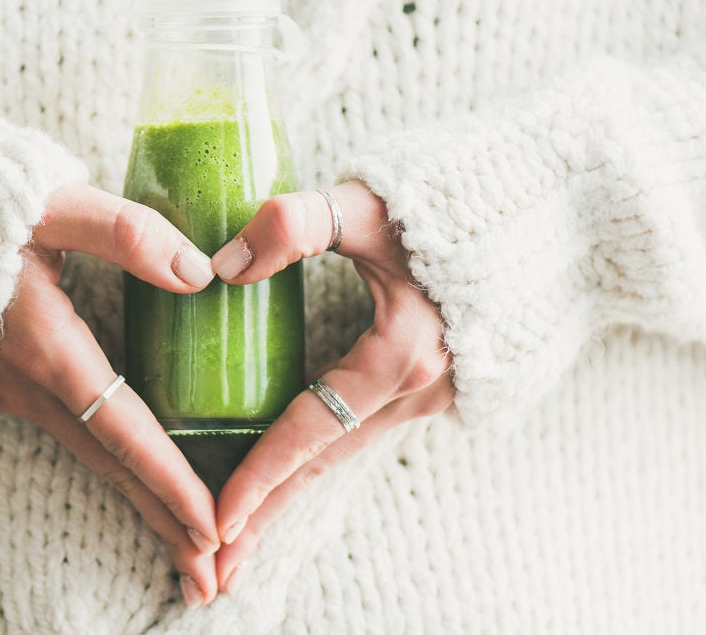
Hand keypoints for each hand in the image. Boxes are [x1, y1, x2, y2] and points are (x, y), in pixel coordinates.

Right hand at [0, 183, 221, 606]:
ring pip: (91, 457)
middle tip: (210, 578)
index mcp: (48, 346)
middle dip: (162, 521)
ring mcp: (12, 389)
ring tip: (184, 550)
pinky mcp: (6, 383)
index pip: (123, 430)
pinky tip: (137, 485)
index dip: (168, 480)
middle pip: (110, 465)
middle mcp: (30, 384)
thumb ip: (124, 233)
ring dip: (140, 504)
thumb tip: (198, 273)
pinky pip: (72, 438)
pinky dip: (113, 472)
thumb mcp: (49, 205)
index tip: (211, 527)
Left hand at [208, 180, 453, 591]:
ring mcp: (435, 393)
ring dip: (294, 492)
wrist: (556, 211)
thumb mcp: (371, 204)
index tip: (213, 521)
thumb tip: (222, 266)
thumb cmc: (461, 201)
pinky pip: (366, 434)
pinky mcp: (439, 384)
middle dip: (268, 515)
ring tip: (246, 533)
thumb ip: (294, 224)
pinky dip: (324, 461)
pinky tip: (298, 471)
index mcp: (400, 355)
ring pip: (345, 453)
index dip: (258, 476)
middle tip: (215, 569)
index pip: (309, 431)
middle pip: (323, 464)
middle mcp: (419, 390)